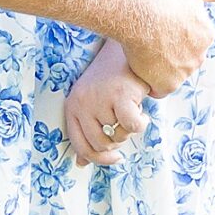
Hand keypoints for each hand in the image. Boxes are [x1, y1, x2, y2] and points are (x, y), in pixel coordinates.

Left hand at [64, 43, 151, 167]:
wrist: (127, 50)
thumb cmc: (111, 80)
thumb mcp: (92, 104)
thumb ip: (87, 131)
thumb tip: (82, 164)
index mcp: (72, 106)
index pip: (80, 145)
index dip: (98, 159)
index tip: (115, 157)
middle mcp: (82, 103)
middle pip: (100, 145)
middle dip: (118, 141)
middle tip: (125, 124)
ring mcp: (100, 99)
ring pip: (119, 136)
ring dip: (130, 129)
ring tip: (132, 110)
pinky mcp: (120, 95)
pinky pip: (132, 126)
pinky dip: (141, 123)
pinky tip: (142, 112)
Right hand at [120, 0, 214, 97]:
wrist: (140, 12)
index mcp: (207, 35)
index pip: (193, 42)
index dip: (176, 37)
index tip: (162, 29)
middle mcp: (199, 56)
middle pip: (184, 60)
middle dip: (171, 54)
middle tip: (151, 41)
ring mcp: (184, 72)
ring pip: (172, 75)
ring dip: (160, 69)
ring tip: (143, 53)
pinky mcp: (166, 83)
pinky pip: (159, 89)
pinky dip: (151, 83)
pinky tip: (141, 68)